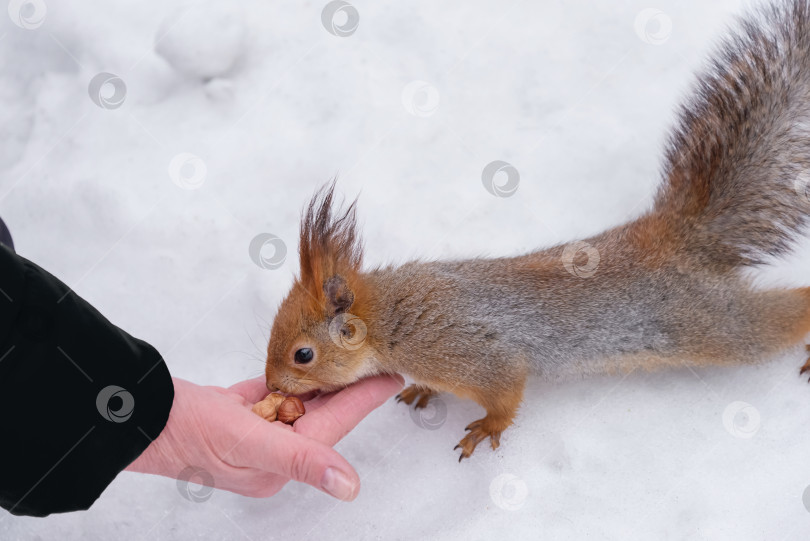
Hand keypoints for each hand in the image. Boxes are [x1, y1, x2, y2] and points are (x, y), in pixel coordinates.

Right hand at [126, 374, 403, 500]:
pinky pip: (272, 395)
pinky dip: (289, 381)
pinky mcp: (238, 413)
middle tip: (380, 358)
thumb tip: (348, 487)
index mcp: (282, 461)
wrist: (139, 417)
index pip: (338, 423)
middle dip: (352, 386)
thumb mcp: (248, 443)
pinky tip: (306, 368)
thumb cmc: (189, 432)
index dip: (366, 398)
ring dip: (325, 381)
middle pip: (324, 412)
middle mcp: (273, 448)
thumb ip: (301, 460)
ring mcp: (255, 430)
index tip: (393, 376)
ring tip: (352, 357)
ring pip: (300, 402)